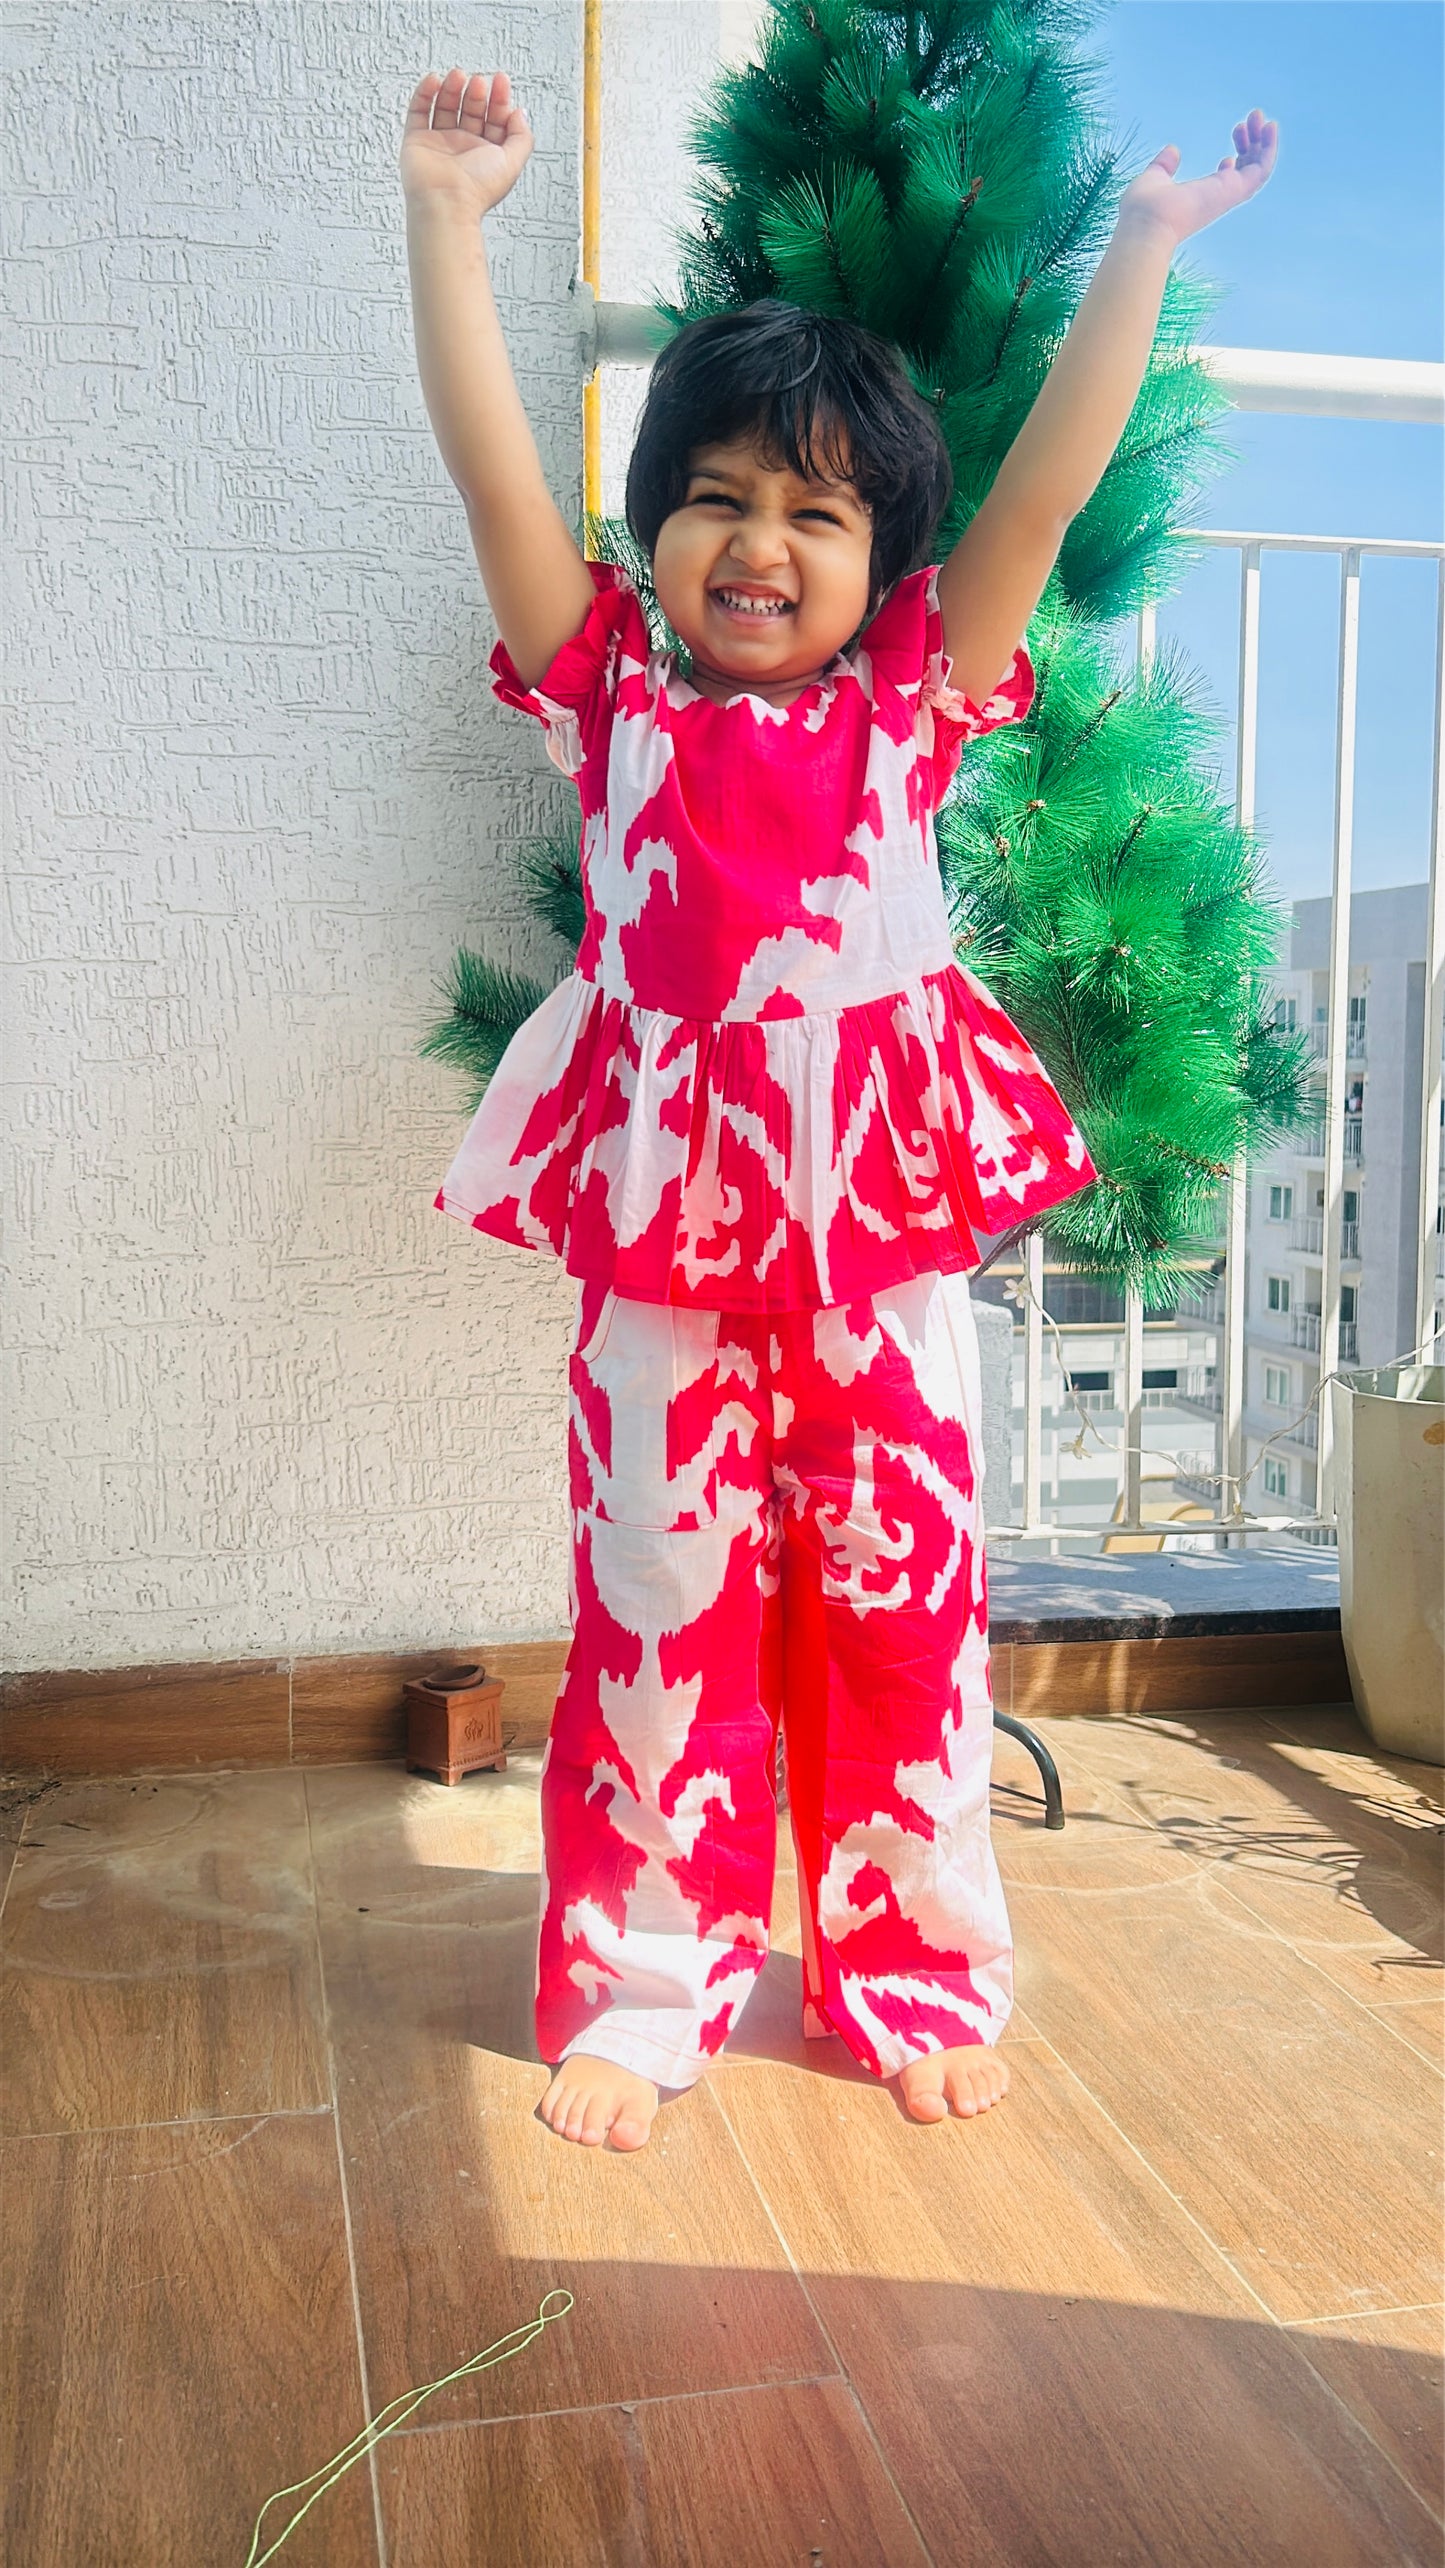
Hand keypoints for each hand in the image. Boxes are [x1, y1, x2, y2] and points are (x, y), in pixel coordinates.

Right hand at [400, 68, 532, 213]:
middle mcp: (463, 148)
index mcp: (485, 153)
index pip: (494, 119)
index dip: (499, 98)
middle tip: (478, 82)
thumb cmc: (477, 189)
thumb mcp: (513, 161)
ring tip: (458, 76)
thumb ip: (522, 137)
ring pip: (445, 107)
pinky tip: (434, 81)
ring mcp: (439, 143)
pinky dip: (425, 93)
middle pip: (470, 110)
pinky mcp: (417, 141)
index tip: (501, 80)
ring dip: (453, 88)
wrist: (446, 202)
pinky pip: (419, 111)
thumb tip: (520, 113)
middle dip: (476, 93)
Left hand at [1117, 109, 1277, 246]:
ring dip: (1263, 141)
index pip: (1228, 179)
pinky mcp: (1235, 190)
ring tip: (1259, 116)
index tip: (1233, 139)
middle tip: (1249, 120)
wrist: (1146, 222)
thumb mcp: (1154, 177)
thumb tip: (1172, 151)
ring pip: (1256, 167)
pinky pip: (1261, 169)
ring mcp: (1227, 195)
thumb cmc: (1144, 207)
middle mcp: (1217, 198)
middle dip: (1251, 143)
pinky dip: (1269, 148)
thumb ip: (1164, 166)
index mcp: (1200, 196)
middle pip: (1245, 170)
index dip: (1235, 159)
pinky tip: (1271, 126)